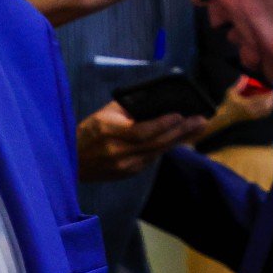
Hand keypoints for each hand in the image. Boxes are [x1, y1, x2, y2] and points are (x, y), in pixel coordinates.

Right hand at [76, 101, 206, 181]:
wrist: (72, 161)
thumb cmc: (89, 131)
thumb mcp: (104, 114)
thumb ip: (128, 108)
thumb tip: (156, 99)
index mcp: (110, 132)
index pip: (141, 131)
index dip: (162, 124)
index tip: (180, 115)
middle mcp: (118, 152)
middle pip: (155, 143)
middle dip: (180, 131)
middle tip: (201, 121)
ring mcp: (124, 166)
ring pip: (157, 152)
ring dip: (179, 140)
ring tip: (197, 128)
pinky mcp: (128, 173)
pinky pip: (152, 159)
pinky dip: (166, 148)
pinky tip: (180, 138)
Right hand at [200, 76, 272, 138]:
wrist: (225, 117)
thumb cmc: (228, 104)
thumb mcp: (231, 92)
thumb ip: (239, 84)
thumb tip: (245, 76)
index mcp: (247, 104)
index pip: (261, 100)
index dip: (268, 96)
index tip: (272, 90)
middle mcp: (251, 111)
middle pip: (266, 106)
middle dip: (272, 99)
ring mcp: (253, 116)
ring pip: (266, 111)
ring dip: (271, 104)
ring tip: (272, 98)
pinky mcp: (253, 118)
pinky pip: (264, 115)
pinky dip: (268, 109)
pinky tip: (269, 105)